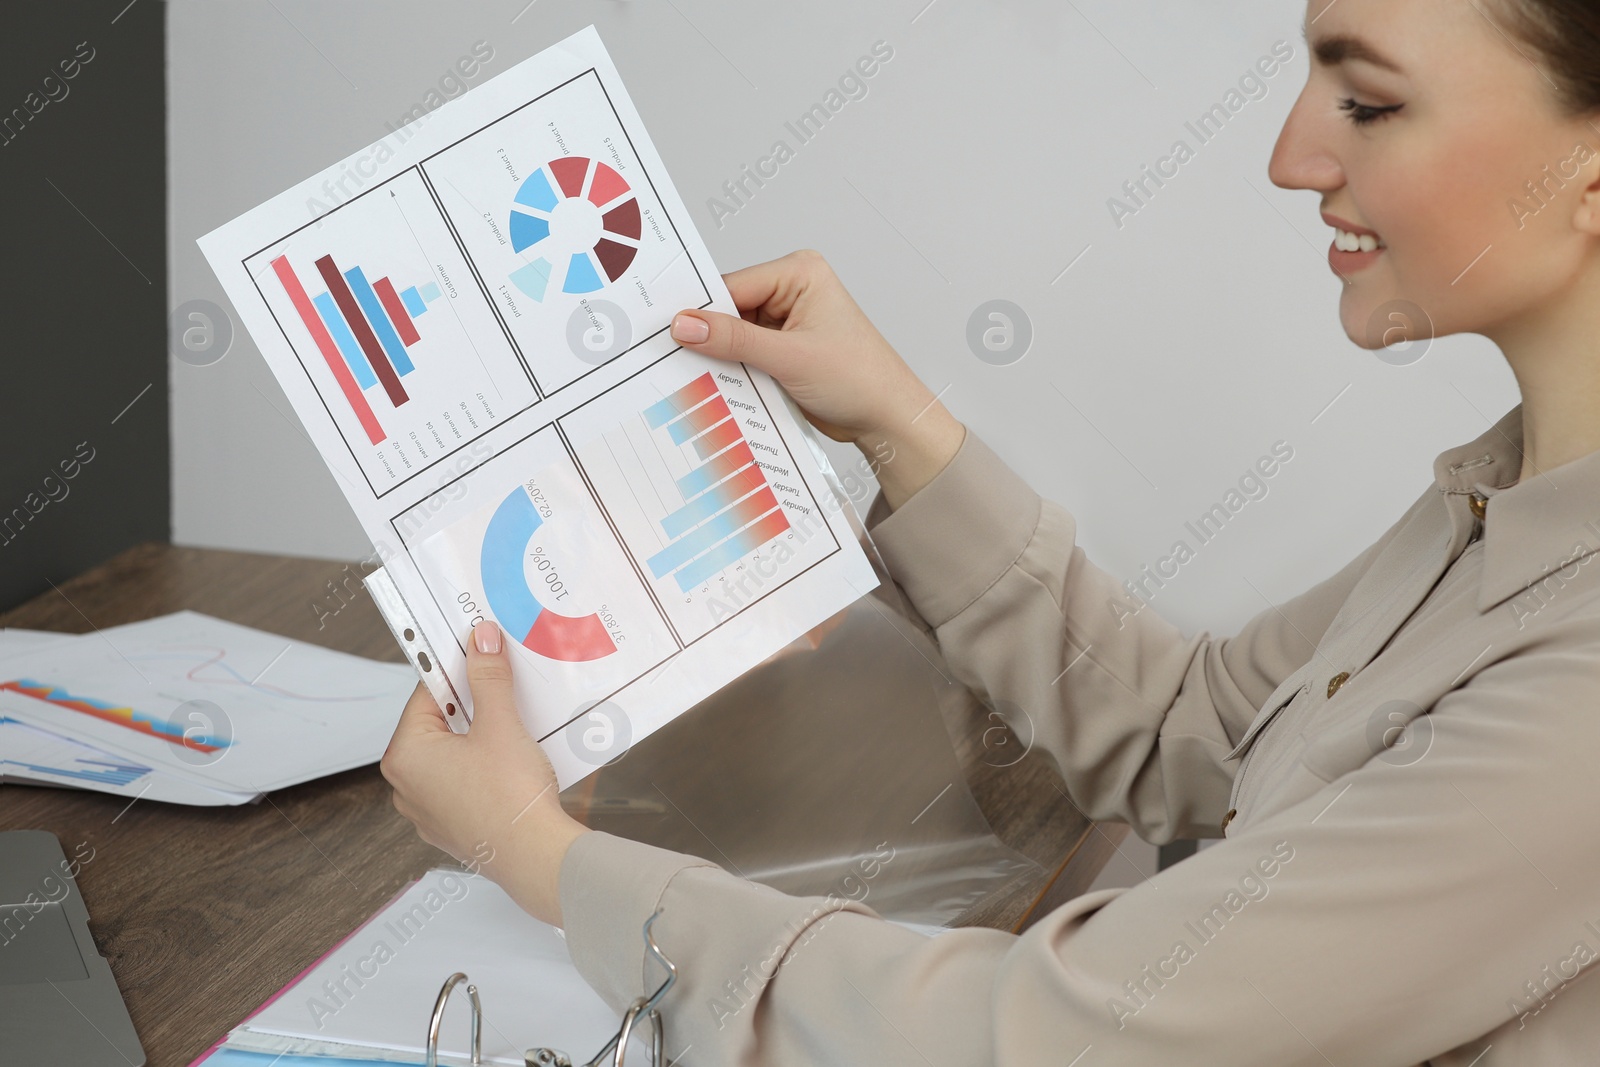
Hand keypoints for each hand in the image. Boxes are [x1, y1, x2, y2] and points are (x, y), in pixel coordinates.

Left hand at [380, 620, 586, 926]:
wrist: (535, 857)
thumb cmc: (510, 798)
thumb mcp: (500, 724)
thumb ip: (488, 677)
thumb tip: (479, 640)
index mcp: (405, 755)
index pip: (427, 694)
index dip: (459, 671)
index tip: (481, 654)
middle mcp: (406, 785)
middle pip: (438, 724)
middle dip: (473, 705)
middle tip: (504, 689)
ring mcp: (427, 810)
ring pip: (452, 755)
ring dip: (480, 736)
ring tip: (514, 727)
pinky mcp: (452, 827)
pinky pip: (463, 782)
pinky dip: (484, 767)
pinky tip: (513, 763)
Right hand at [670, 249, 965, 510]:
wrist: (887, 418)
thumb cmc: (860, 378)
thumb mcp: (790, 357)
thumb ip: (734, 340)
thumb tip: (686, 325)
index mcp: (799, 273)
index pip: (733, 286)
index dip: (701, 311)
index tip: (667, 333)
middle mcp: (791, 290)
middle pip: (729, 309)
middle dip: (709, 336)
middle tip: (673, 356)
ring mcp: (786, 321)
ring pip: (732, 335)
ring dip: (720, 357)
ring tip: (694, 375)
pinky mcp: (782, 349)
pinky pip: (743, 354)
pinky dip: (732, 370)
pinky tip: (717, 384)